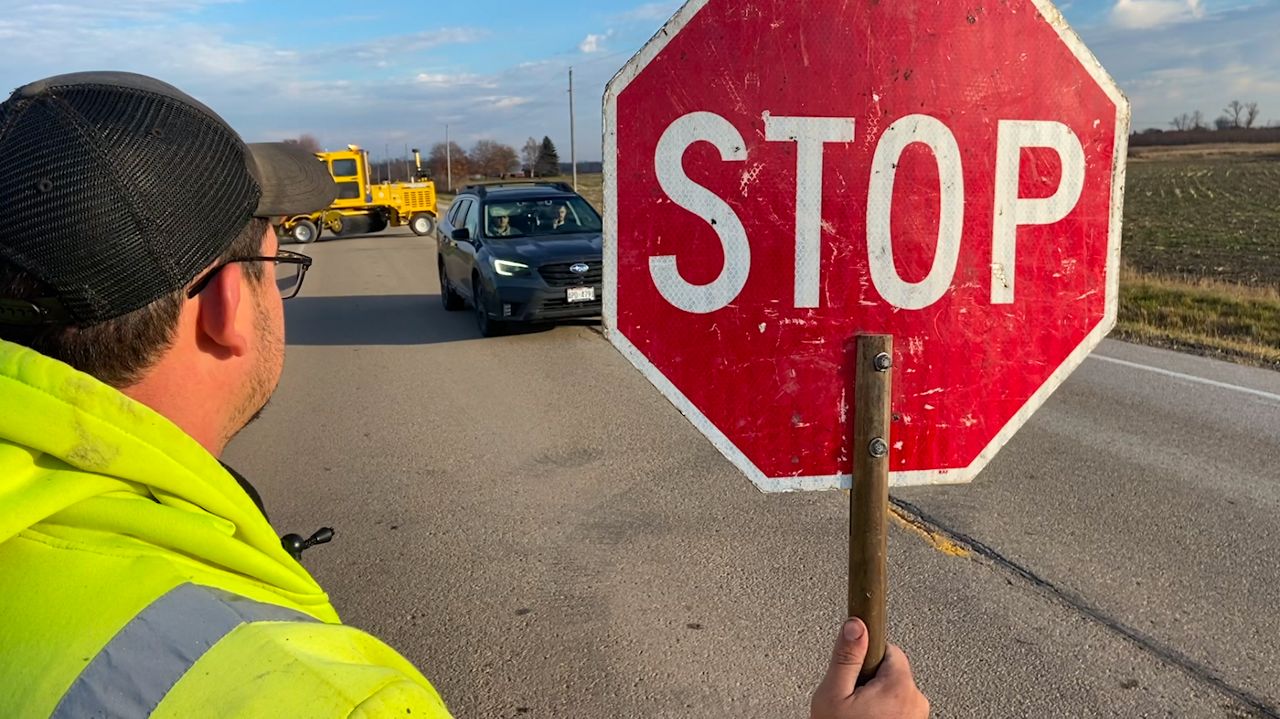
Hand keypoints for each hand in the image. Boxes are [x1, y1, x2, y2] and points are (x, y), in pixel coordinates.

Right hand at [810, 618, 929, 718]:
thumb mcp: (833, 694)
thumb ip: (846, 656)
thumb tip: (856, 625)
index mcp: (899, 686)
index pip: (888, 648)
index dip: (865, 658)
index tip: (854, 669)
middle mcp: (917, 701)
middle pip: (892, 672)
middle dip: (871, 681)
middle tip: (851, 700)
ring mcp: (918, 717)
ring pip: (895, 693)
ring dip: (877, 700)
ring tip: (858, 715)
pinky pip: (899, 710)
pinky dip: (885, 714)